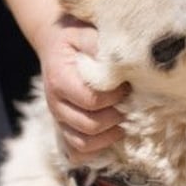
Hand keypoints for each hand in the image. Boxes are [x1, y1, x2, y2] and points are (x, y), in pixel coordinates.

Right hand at [35, 15, 129, 162]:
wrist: (56, 43)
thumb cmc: (76, 37)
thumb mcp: (86, 32)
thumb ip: (101, 45)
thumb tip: (125, 59)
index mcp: (60, 80)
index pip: (91, 100)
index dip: (115, 97)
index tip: (127, 85)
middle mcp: (55, 104)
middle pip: (89, 126)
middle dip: (116, 117)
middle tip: (130, 103)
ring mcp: (58, 119)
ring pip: (83, 143)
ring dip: (108, 136)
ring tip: (124, 119)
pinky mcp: (64, 128)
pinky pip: (77, 153)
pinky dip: (95, 150)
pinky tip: (110, 134)